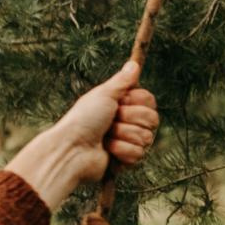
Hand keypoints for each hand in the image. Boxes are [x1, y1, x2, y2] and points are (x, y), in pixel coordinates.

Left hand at [9, 60, 161, 207]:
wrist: (73, 148)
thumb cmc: (84, 119)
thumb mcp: (103, 94)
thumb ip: (122, 80)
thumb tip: (134, 64)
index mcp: (125, 105)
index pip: (150, 100)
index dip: (136, 101)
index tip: (119, 102)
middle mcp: (130, 123)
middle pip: (152, 119)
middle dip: (128, 119)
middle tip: (109, 120)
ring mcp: (130, 141)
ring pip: (146, 137)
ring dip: (122, 135)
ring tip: (105, 137)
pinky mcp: (128, 160)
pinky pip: (139, 153)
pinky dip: (120, 150)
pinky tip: (107, 150)